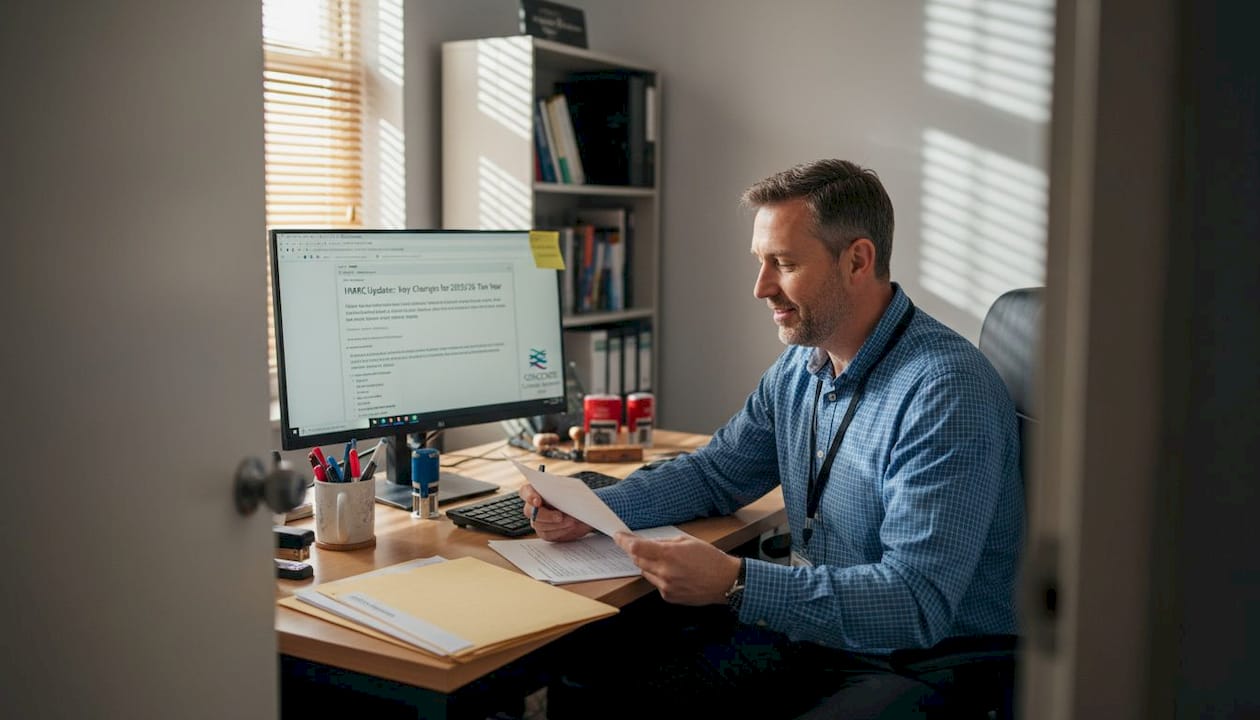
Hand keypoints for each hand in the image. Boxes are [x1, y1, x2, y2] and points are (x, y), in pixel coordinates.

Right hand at [519, 483, 592, 541]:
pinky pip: (547, 534)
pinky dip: (560, 531)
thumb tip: (564, 494)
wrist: (584, 512)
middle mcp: (533, 506)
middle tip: (560, 516)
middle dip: (546, 515)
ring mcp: (537, 520)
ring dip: (556, 524)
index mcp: (536, 490)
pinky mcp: (544, 532)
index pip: (525, 491)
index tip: (537, 501)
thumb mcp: (572, 489)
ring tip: (572, 521)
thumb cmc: (575, 496)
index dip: (529, 496)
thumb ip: (564, 489)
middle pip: (529, 511)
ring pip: (539, 525)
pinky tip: (570, 526)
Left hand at [614, 532, 741, 605]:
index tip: (618, 536)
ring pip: (645, 572)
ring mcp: (666, 586)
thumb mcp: (687, 541)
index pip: (636, 548)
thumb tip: (649, 543)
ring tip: (667, 561)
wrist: (725, 581)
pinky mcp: (668, 596)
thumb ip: (665, 542)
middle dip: (637, 552)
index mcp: (669, 554)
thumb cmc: (710, 559)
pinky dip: (659, 576)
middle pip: (638, 560)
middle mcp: (665, 572)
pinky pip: (655, 583)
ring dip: (649, 564)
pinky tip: (674, 573)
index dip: (624, 541)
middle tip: (641, 546)